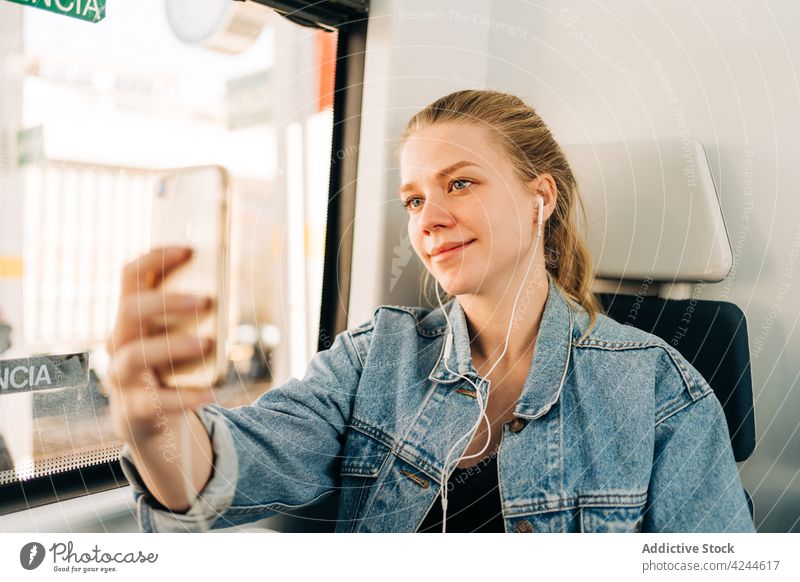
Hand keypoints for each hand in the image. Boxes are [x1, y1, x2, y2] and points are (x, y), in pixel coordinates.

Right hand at [105, 246, 215, 443]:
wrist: (152, 423)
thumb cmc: (171, 369)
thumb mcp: (177, 339)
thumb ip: (194, 316)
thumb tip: (231, 288)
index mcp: (130, 318)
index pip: (130, 277)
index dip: (155, 258)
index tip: (188, 249)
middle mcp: (118, 343)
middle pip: (130, 311)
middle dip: (168, 301)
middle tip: (206, 300)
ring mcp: (121, 378)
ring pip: (135, 355)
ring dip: (174, 345)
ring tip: (209, 342)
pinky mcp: (133, 410)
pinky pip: (156, 401)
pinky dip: (185, 397)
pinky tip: (211, 393)